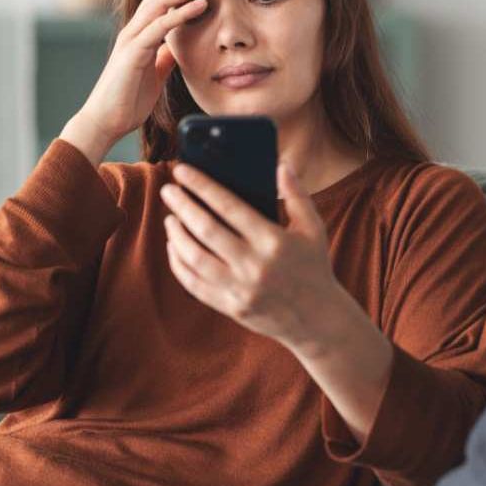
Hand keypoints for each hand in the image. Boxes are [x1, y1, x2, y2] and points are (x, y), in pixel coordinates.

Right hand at [60, 0, 215, 165]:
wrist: (106, 121)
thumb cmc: (127, 100)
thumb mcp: (153, 73)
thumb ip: (163, 56)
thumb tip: (177, 47)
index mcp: (138, 33)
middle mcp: (133, 30)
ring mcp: (132, 39)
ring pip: (161, 2)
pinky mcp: (134, 52)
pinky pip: (161, 26)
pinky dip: (182, 13)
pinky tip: (200, 4)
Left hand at [159, 162, 344, 352]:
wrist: (318, 320)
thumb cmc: (312, 266)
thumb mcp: (313, 229)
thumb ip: (297, 195)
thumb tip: (281, 165)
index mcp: (274, 242)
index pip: (229, 207)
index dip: (202, 186)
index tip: (182, 171)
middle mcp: (255, 266)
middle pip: (206, 230)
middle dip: (182, 206)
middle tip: (167, 190)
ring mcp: (240, 289)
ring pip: (194, 258)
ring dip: (176, 235)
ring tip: (170, 218)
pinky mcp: (230, 307)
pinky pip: (193, 284)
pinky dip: (178, 263)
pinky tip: (174, 246)